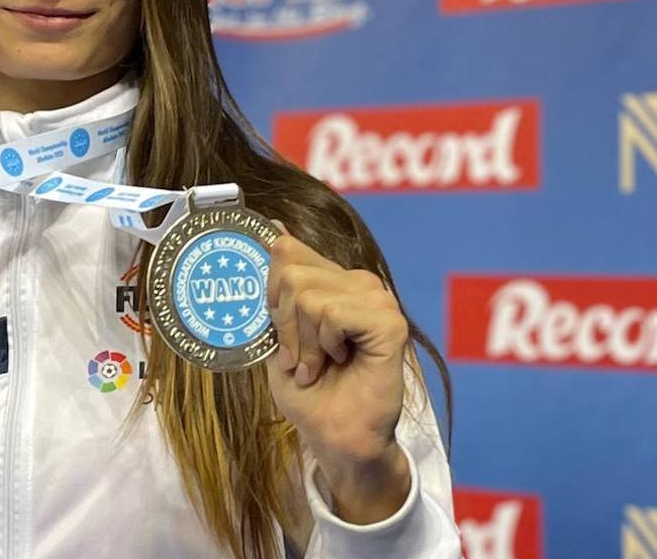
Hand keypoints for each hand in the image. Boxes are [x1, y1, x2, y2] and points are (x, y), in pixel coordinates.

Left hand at [263, 224, 410, 522]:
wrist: (334, 435)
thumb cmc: (307, 389)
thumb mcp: (279, 331)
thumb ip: (280, 283)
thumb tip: (274, 226)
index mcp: (334, 280)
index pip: (289, 251)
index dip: (271, 292)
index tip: (279, 331)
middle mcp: (359, 283)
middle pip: (292, 272)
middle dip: (283, 323)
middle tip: (298, 357)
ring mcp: (378, 300)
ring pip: (308, 294)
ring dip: (302, 341)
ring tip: (316, 365)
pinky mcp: (390, 322)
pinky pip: (333, 313)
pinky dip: (324, 343)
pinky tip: (339, 360)